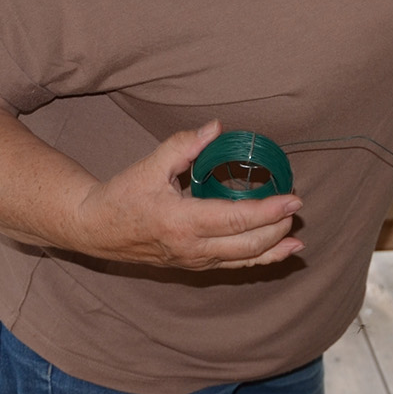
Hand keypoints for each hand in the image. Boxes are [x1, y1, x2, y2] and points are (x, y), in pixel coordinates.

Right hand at [65, 120, 303, 269]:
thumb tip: (216, 128)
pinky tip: (280, 252)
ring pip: (243, 260)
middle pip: (247, 244)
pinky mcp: (193, 265)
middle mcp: (191, 248)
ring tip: (297, 235)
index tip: (294, 199)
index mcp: (181, 222)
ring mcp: (193, 260)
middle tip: (297, 206)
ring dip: (273, 247)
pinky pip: (232, 265)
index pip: (235, 220)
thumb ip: (183, 145)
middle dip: (277, 227)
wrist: (95, 230)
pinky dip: (260, 260)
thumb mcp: (149, 165)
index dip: (269, 211)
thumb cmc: (121, 196)